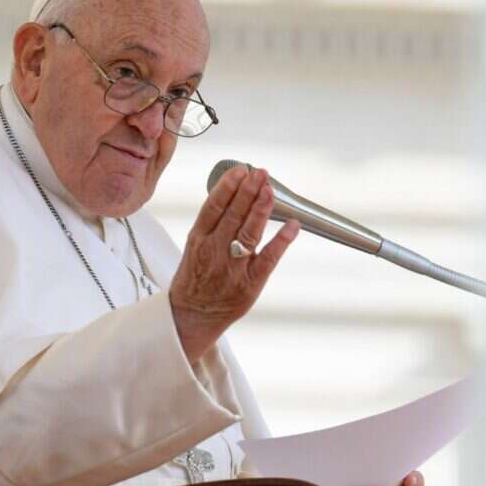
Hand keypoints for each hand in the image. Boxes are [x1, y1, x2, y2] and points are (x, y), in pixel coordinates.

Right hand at [169, 165, 299, 361]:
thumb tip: (236, 192)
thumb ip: (214, 223)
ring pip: (249, 233)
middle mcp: (214, 251)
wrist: (192, 315)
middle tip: (260, 173)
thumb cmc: (196, 276)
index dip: (228, 186)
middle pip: (233, 215)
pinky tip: (293, 226)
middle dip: (249, 191)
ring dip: (262, 209)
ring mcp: (233, 268)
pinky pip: (269, 259)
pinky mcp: (250, 283)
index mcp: (198, 239)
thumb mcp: (195, 245)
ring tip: (271, 189)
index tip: (240, 170)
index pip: (214, 207)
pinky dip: (282, 241)